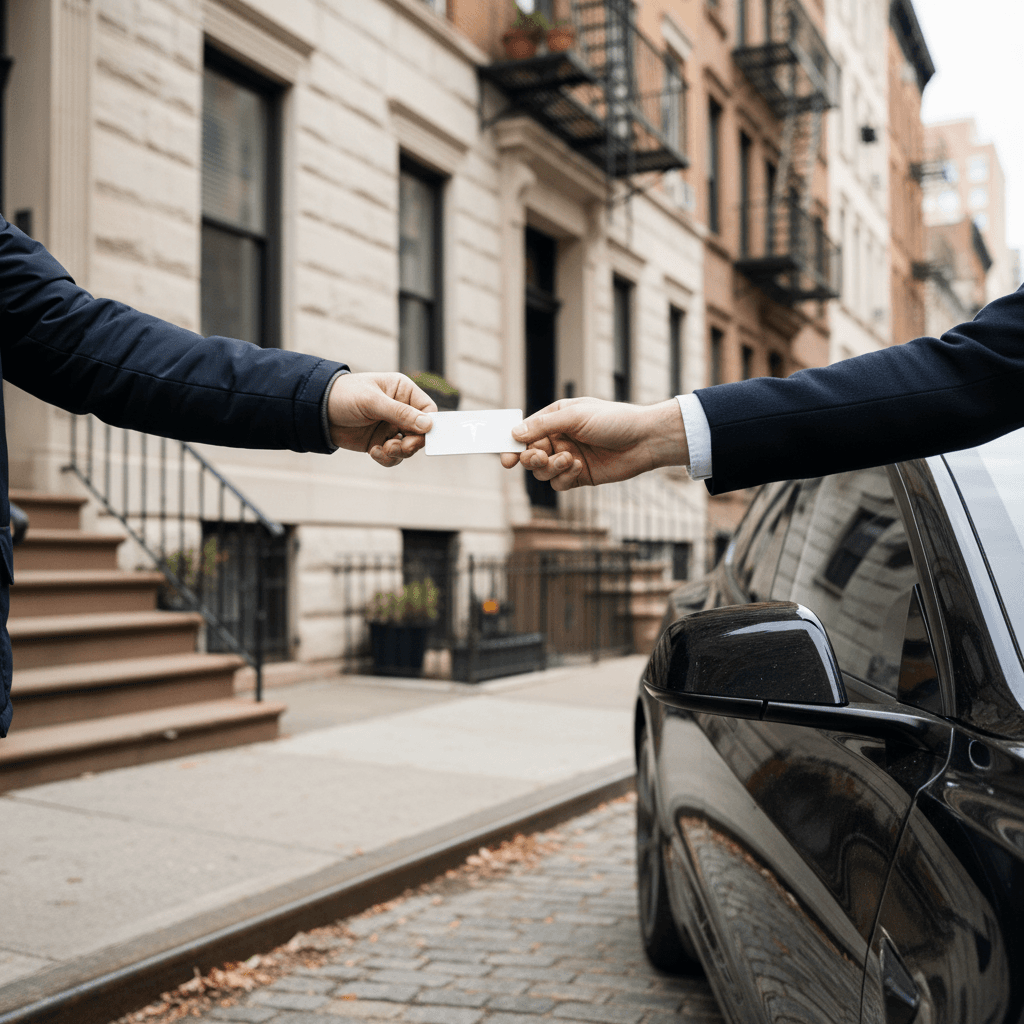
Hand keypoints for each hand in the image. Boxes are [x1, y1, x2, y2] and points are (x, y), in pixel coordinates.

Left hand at [327, 372, 435, 466]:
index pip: (428, 409)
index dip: (430, 424)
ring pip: (409, 447)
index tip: (424, 436)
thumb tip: (428, 425)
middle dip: (413, 442)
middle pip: (421, 432)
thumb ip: (400, 413)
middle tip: (402, 447)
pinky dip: (387, 458)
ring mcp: (391, 427)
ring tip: (384, 449)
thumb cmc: (344, 395)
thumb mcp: (372, 401)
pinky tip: (374, 451)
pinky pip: (394, 456)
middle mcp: (401, 410)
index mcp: (403, 391)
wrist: (317, 412)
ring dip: (399, 452)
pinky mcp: (381, 442)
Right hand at [499, 398, 688, 489]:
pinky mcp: (580, 476)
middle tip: (541, 457)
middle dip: (532, 458)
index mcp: (555, 418)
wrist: (644, 440)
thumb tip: (515, 433)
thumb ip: (544, 425)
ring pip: (543, 471)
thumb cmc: (614, 420)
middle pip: (530, 455)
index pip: (525, 433)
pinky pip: (559, 483)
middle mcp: (559, 439)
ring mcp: (568, 458)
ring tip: (569, 460)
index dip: (512, 445)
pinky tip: (579, 468)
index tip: (506, 458)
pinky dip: (565, 478)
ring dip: (551, 468)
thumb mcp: (576, 416)